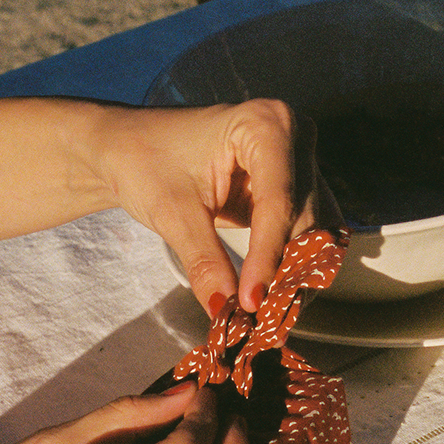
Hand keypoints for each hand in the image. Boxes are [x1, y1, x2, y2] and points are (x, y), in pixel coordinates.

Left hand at [106, 99, 322, 314]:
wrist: (127, 148)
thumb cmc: (144, 160)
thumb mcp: (171, 211)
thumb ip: (204, 260)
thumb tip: (226, 309)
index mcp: (265, 124)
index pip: (278, 200)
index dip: (268, 256)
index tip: (251, 301)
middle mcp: (294, 137)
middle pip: (306, 216)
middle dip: (287, 270)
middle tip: (263, 319)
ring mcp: (297, 162)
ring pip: (316, 228)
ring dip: (297, 274)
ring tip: (269, 316)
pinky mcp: (291, 188)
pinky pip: (305, 232)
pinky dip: (292, 266)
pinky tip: (273, 298)